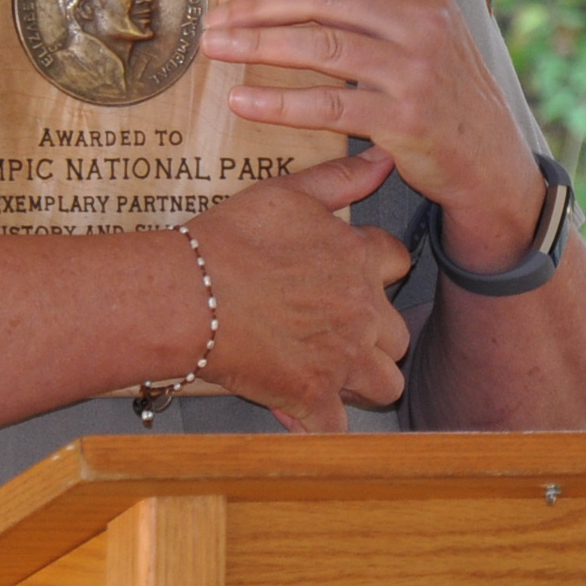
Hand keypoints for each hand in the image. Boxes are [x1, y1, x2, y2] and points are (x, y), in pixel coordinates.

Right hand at [183, 146, 414, 431]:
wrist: (187, 292)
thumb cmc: (229, 241)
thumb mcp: (287, 194)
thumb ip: (340, 178)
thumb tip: (383, 158)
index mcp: (359, 258)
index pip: (398, 263)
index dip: (377, 272)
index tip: (352, 279)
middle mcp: (362, 310)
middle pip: (397, 333)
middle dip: (375, 335)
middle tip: (335, 333)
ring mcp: (342, 358)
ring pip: (385, 384)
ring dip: (363, 382)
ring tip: (329, 374)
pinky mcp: (313, 396)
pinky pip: (336, 427)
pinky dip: (322, 426)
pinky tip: (304, 417)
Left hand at [203, 0, 544, 279]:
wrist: (487, 155)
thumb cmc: (447, 77)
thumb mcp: (434, 5)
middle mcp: (424, 22)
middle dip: (261, 5)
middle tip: (214, 20)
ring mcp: (416, 71)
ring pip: (323, 48)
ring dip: (258, 47)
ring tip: (214, 50)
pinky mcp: (405, 120)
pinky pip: (329, 106)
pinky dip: (279, 103)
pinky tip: (242, 101)